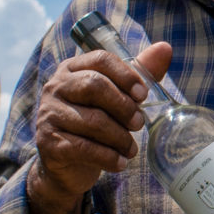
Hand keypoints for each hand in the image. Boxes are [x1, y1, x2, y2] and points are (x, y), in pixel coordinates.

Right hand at [26, 43, 169, 213]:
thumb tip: (165, 48)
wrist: (66, 165)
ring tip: (131, 148)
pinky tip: (121, 162)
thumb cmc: (94, 123)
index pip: (101, 60)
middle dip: (123, 106)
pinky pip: (83, 148)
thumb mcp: (115, 97)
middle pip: (94, 86)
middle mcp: (55, 87)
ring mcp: (48, 114)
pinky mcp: (48, 143)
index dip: (126, 75)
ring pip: (92, 121)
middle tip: (139, 123)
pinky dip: (108, 157)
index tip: (143, 94)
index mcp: (72, 69)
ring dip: (120, 137)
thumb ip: (138, 73)